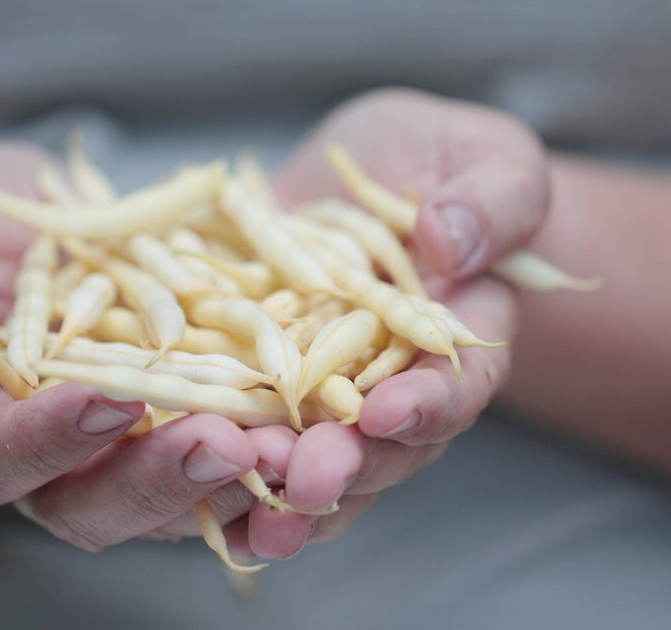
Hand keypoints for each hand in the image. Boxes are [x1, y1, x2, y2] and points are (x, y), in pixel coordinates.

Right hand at [0, 141, 286, 550]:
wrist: (49, 245)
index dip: (45, 439)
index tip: (105, 397)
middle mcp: (59, 463)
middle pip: (100, 505)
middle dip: (159, 479)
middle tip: (220, 441)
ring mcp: (136, 456)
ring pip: (184, 502)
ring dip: (241, 483)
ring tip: (297, 446)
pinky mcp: (199, 433)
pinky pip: (242, 464)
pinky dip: (286, 455)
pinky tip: (332, 428)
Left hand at [232, 88, 546, 556]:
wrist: (365, 174)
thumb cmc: (441, 162)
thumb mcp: (488, 160)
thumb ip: (493, 201)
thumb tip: (450, 242)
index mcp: (459, 342)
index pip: (456, 388)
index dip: (428, 407)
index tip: (388, 411)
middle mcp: (391, 386)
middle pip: (376, 449)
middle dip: (340, 467)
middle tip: (305, 479)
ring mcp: (318, 389)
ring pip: (304, 461)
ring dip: (274, 488)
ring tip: (247, 509)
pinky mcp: (254, 373)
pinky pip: (234, 425)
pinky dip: (209, 459)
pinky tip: (177, 475)